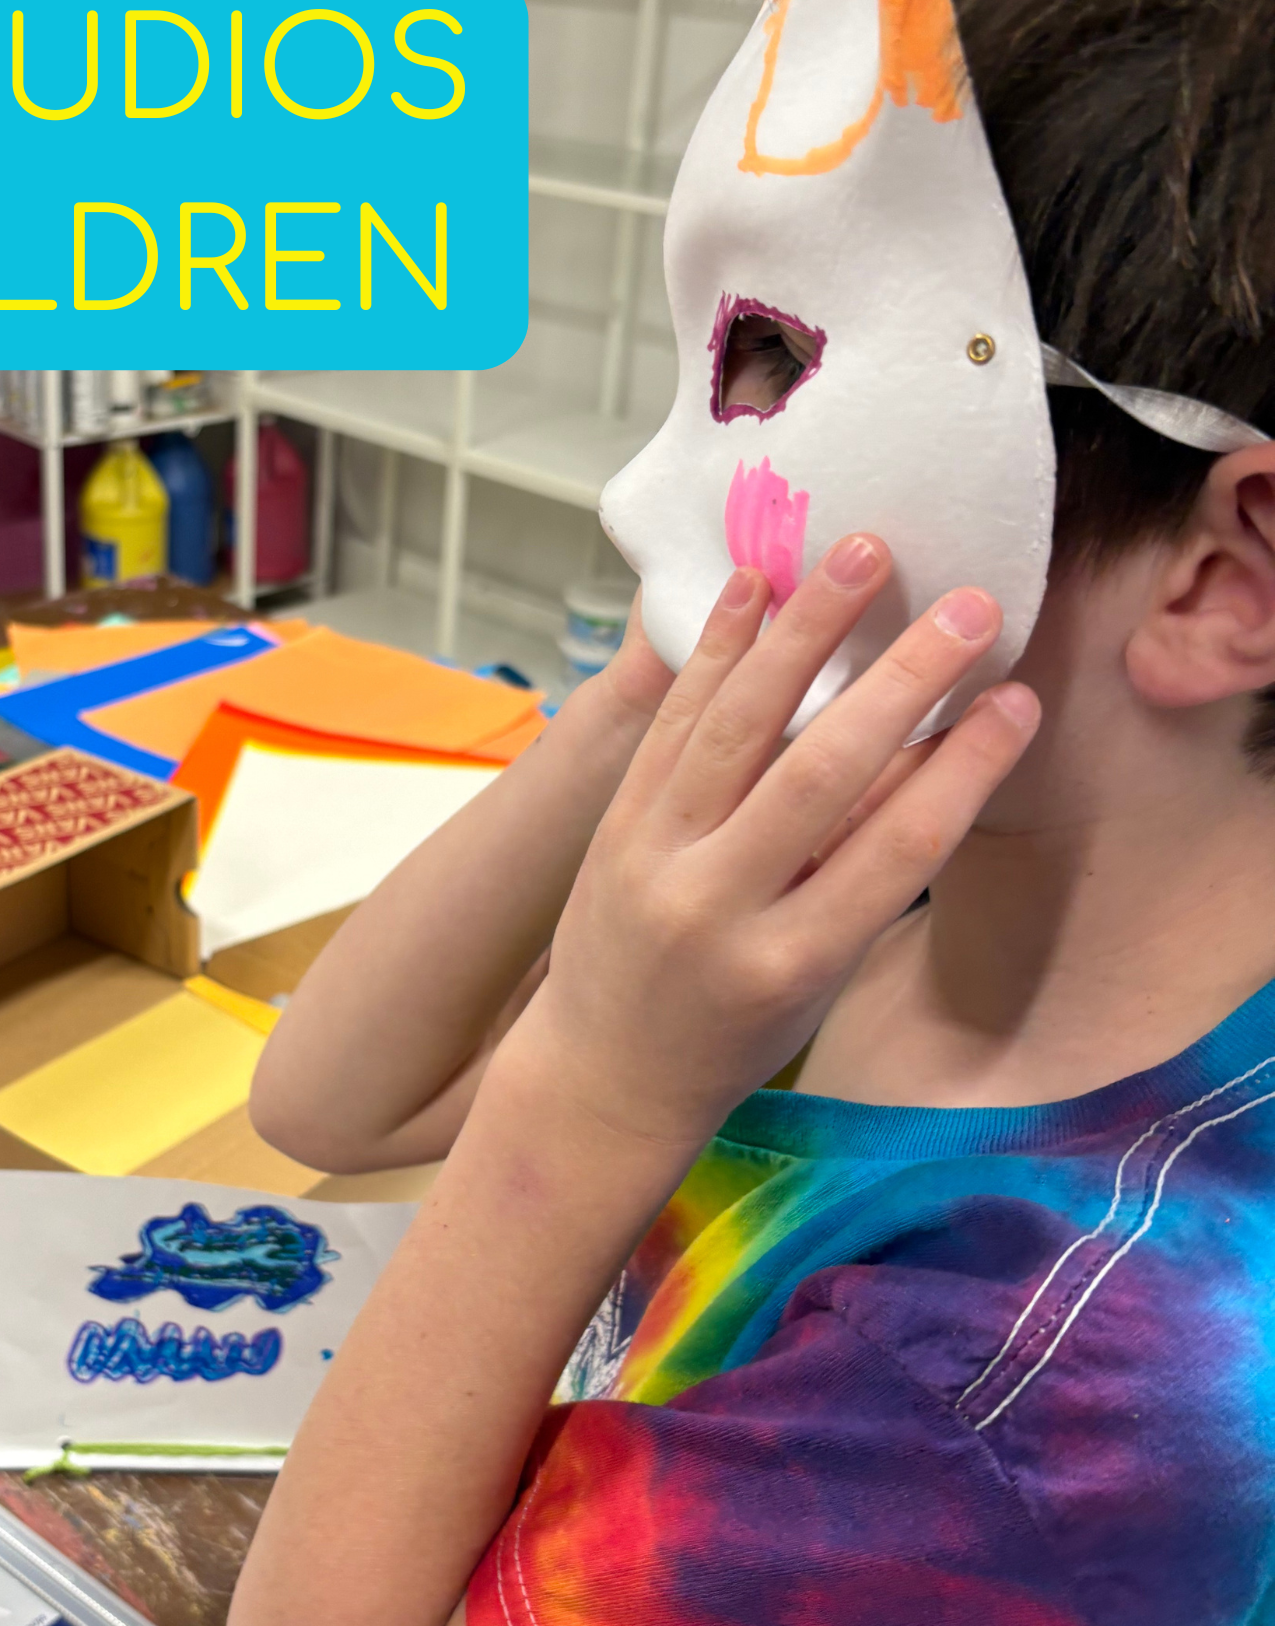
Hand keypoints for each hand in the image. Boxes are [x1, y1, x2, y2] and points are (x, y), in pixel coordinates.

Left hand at [502, 536, 1039, 1150]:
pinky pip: (671, 723)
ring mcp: (654, 859)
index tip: (1020, 697)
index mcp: (790, 963)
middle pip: (820, 774)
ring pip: (736, 727)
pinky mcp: (614, 823)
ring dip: (802, 632)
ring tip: (860, 552)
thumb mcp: (815, 978)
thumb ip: (861, 876)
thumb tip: (929, 749)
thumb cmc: (734, 1034)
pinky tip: (755, 586)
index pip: (894, 849)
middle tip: (970, 604)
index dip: (964, 767)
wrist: (604, 1073)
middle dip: (902, 681)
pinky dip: (716, 653)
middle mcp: (715, 907)